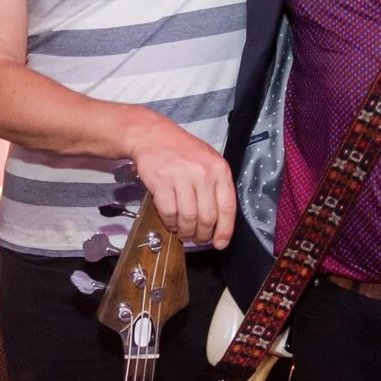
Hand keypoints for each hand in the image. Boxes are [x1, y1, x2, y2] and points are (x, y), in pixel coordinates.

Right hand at [121, 110, 234, 246]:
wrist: (153, 136)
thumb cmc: (184, 152)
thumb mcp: (209, 162)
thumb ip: (217, 188)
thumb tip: (220, 223)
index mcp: (219, 170)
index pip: (227, 207)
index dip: (224, 230)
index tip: (220, 244)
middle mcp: (203, 174)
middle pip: (207, 217)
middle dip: (202, 235)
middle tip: (198, 239)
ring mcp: (181, 177)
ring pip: (188, 218)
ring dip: (186, 232)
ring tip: (184, 233)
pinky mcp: (161, 182)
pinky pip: (169, 213)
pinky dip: (171, 223)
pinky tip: (172, 223)